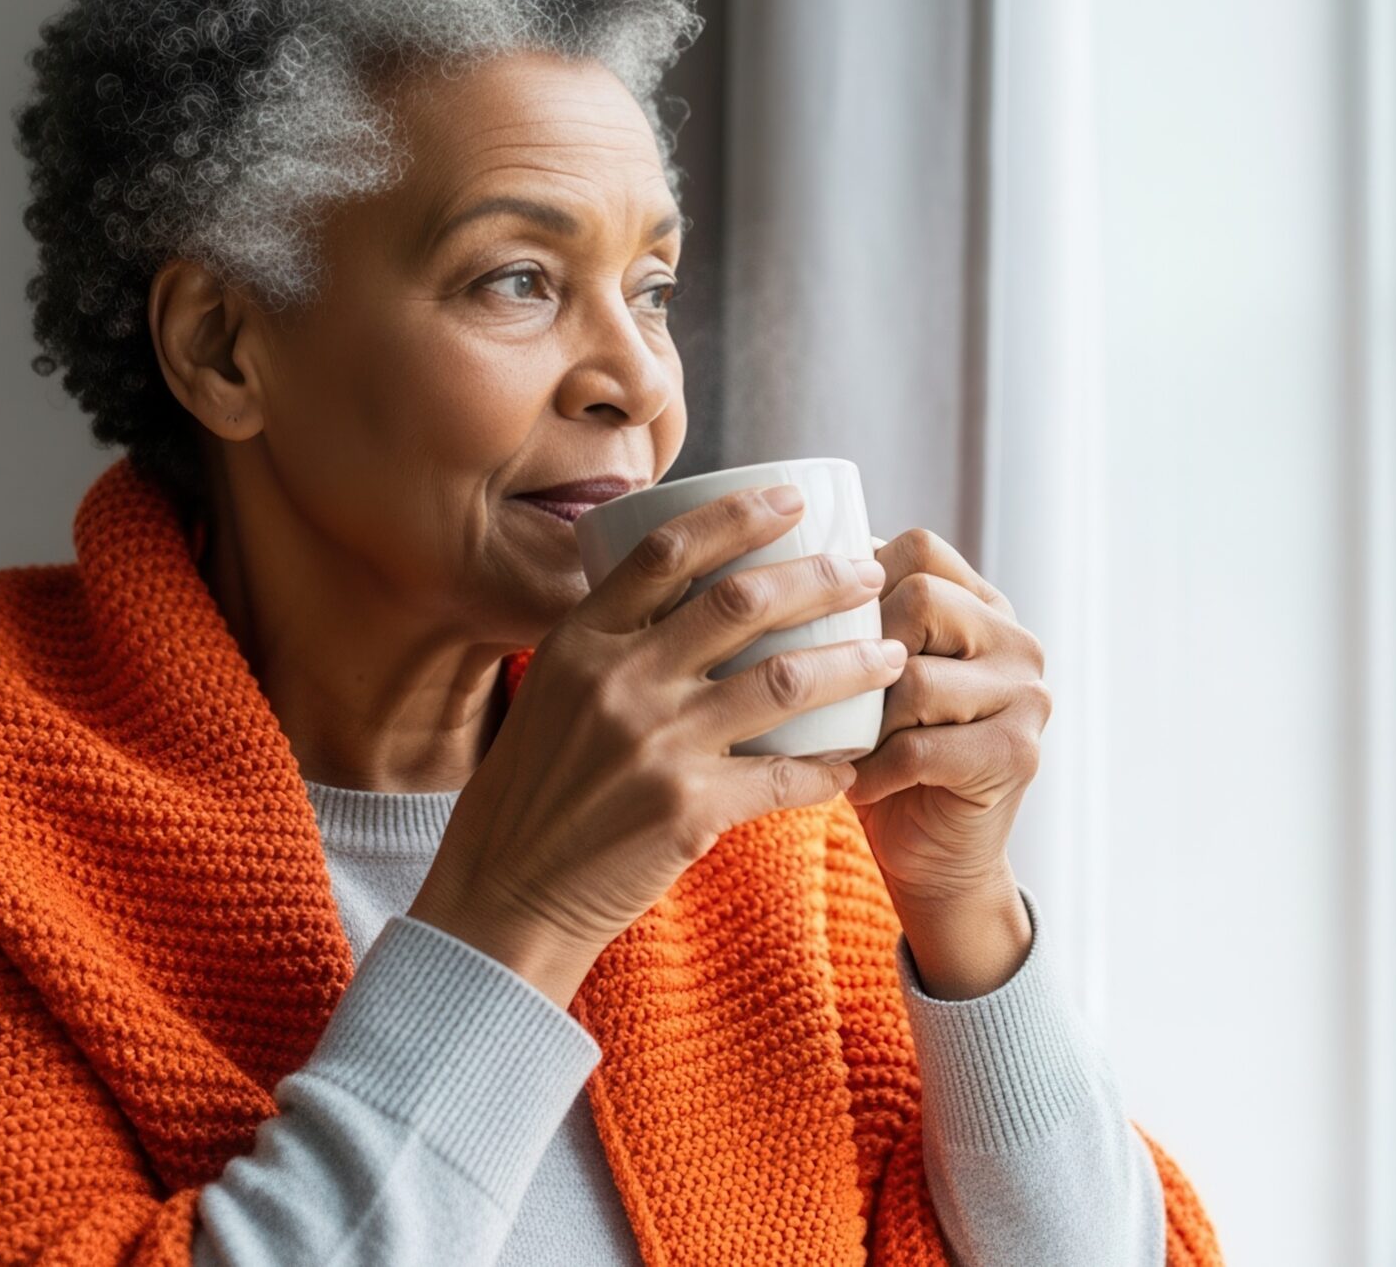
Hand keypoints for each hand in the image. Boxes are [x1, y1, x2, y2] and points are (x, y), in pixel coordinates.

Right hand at [408, 485, 909, 1006]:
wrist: (505, 897)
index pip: (668, 551)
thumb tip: (687, 596)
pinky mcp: (688, 810)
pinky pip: (786, 777)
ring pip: (784, 681)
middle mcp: (618, 682)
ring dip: (850, 663)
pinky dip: (829, 768)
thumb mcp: (551, 695)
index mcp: (581, 642)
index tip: (793, 498)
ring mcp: (655, 745)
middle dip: (820, 578)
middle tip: (866, 572)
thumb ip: (610, 647)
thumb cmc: (532, 795)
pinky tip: (853, 763)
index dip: (738, 514)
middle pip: (742, 602)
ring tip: (889, 655)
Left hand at [845, 529, 1050, 996]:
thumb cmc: (882, 757)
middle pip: (922, 599)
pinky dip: (876, 770)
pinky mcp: (1016, 754)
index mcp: (983, 605)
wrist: (932, 860)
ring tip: (847, 744)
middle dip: (860, 650)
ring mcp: (1027, 696)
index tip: (823, 628)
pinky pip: (921, 746)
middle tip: (832, 698)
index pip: (919, 548)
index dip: (858, 580)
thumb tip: (764, 560)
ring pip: (917, 677)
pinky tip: (860, 785)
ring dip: (866, 718)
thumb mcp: (866, 676)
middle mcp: (1017, 640)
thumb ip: (852, 618)